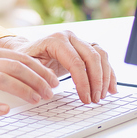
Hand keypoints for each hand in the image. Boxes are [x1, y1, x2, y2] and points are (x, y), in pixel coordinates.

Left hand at [0, 32, 115, 103]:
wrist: (26, 51)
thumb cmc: (25, 59)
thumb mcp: (26, 66)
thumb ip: (37, 72)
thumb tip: (52, 82)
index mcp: (56, 39)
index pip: (76, 61)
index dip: (83, 82)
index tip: (85, 98)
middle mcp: (70, 37)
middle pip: (93, 57)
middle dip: (96, 81)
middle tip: (95, 99)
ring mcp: (79, 41)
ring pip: (101, 55)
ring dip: (105, 77)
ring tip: (101, 96)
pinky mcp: (85, 48)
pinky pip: (103, 58)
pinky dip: (109, 73)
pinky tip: (111, 88)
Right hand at [0, 44, 59, 114]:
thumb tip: (26, 71)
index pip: (18, 57)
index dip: (39, 69)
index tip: (52, 79)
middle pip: (14, 67)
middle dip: (36, 79)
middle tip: (49, 92)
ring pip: (0, 80)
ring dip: (22, 90)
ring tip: (35, 100)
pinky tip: (6, 110)